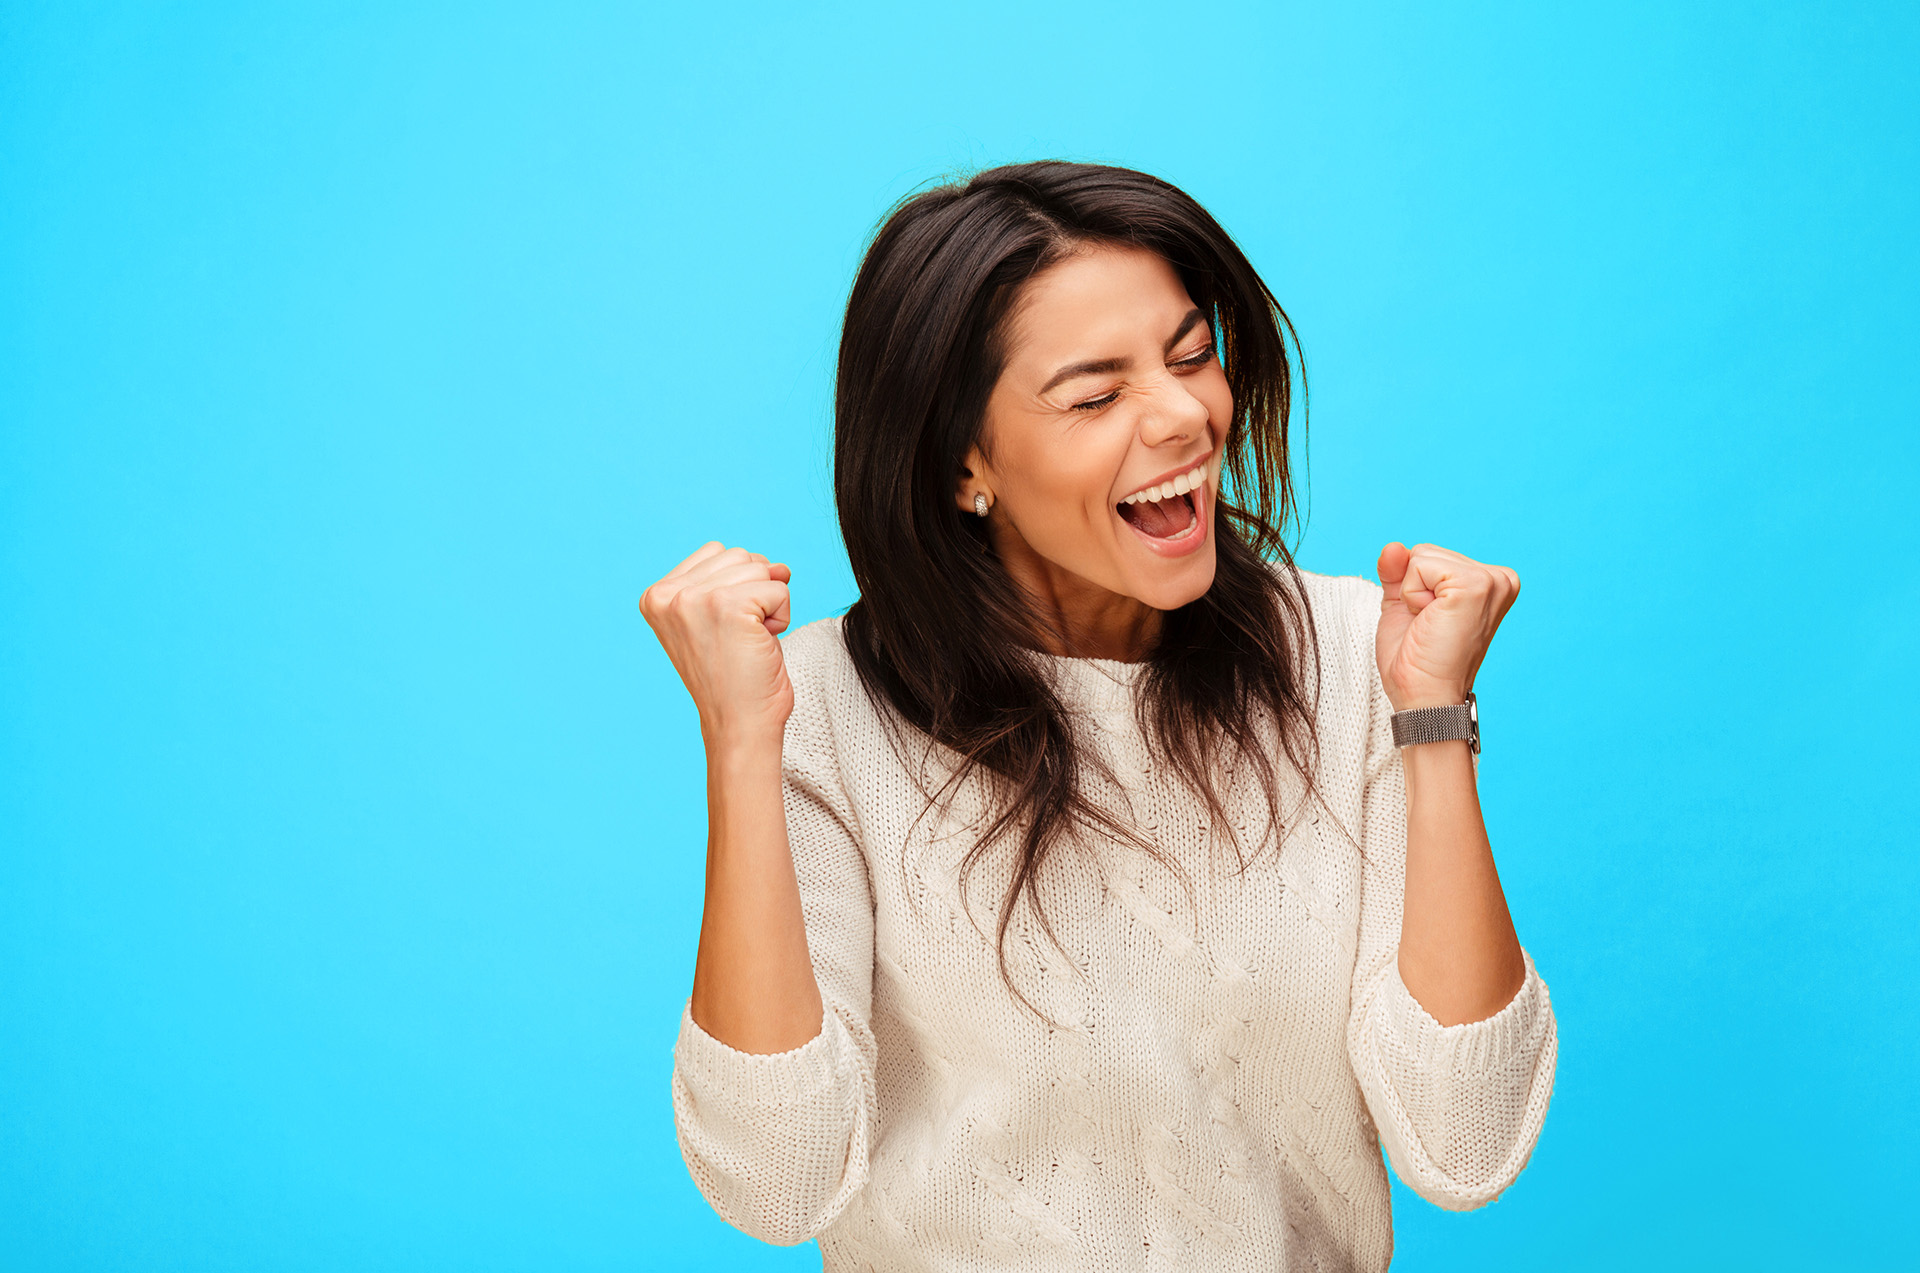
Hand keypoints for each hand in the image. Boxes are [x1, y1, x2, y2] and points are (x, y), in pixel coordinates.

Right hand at [639, 542, 794, 745]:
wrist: (739, 726)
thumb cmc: (733, 679)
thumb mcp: (716, 620)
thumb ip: (733, 581)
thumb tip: (779, 565)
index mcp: (656, 596)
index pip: (717, 553)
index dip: (737, 587)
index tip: (724, 630)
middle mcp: (668, 595)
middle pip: (740, 556)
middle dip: (755, 593)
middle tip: (739, 639)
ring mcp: (695, 599)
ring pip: (760, 568)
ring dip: (769, 605)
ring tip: (748, 642)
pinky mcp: (727, 607)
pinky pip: (779, 588)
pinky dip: (783, 616)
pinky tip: (762, 644)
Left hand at [1374, 542, 1519, 711]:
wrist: (1424, 698)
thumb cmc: (1416, 661)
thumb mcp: (1403, 606)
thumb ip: (1398, 573)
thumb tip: (1392, 546)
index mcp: (1489, 583)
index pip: (1430, 556)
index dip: (1414, 589)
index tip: (1430, 623)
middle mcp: (1499, 578)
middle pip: (1425, 552)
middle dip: (1413, 589)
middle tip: (1429, 627)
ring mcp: (1491, 580)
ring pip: (1421, 556)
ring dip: (1412, 594)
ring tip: (1432, 626)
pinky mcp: (1476, 585)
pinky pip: (1419, 565)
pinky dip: (1412, 595)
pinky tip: (1430, 621)